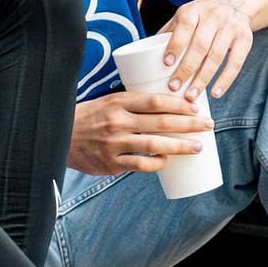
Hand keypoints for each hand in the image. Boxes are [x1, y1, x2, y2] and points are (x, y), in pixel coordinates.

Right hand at [68, 91, 213, 175]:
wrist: (58, 137)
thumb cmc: (88, 117)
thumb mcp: (107, 102)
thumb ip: (131, 104)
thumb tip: (166, 104)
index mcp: (118, 102)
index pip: (155, 101)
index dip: (179, 104)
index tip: (196, 107)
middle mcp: (118, 121)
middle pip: (161, 122)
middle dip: (190, 124)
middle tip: (209, 125)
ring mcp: (115, 143)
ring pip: (156, 145)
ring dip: (181, 146)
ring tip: (198, 147)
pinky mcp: (111, 163)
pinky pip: (141, 165)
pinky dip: (158, 163)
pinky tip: (167, 160)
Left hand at [158, 0, 254, 100]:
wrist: (234, 2)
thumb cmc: (201, 16)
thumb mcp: (184, 16)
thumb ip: (168, 33)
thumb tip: (142, 56)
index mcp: (193, 10)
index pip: (184, 28)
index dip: (176, 46)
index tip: (166, 64)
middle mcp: (214, 16)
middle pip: (200, 46)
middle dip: (186, 69)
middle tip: (174, 87)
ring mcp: (231, 27)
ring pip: (216, 56)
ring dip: (203, 79)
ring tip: (191, 96)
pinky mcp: (245, 39)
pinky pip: (236, 62)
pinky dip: (226, 79)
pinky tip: (215, 92)